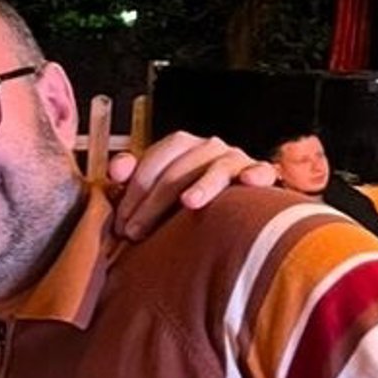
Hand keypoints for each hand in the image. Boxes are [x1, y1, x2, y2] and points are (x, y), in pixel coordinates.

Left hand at [105, 132, 275, 241]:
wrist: (233, 211)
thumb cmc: (184, 200)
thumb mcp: (154, 188)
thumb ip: (132, 177)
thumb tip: (116, 171)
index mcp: (181, 145)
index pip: (154, 160)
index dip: (133, 192)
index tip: (121, 223)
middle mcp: (208, 147)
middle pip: (179, 168)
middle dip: (154, 201)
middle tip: (136, 231)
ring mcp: (236, 159)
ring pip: (218, 168)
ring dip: (203, 185)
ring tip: (189, 203)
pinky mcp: (260, 173)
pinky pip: (261, 170)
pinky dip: (256, 173)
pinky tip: (248, 182)